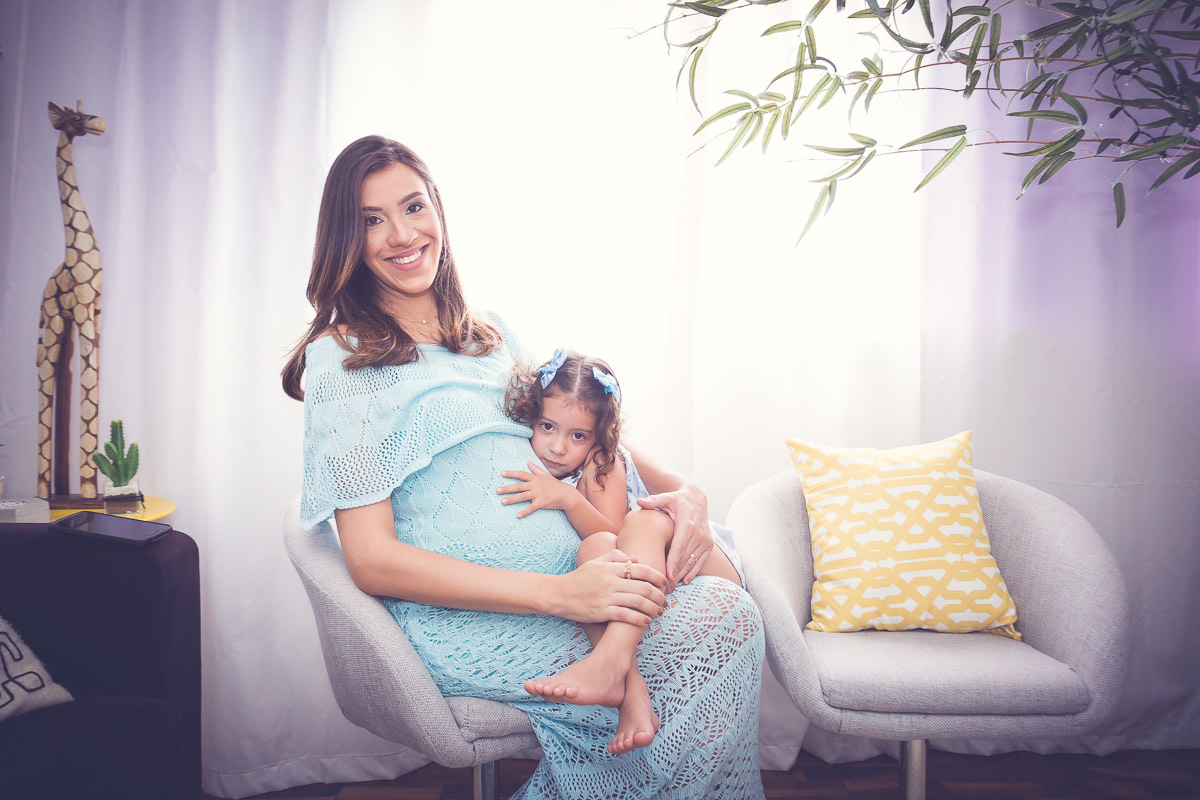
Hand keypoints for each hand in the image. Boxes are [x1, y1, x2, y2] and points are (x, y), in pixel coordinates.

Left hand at [498, 461, 577, 518]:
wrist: (566, 494)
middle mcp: (535, 485)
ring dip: (512, 499)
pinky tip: (518, 515)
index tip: (501, 473)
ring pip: (522, 496)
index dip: (511, 473)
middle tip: (497, 490)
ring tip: (502, 502)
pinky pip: (532, 508)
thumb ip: (535, 469)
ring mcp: (538, 494)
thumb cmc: (555, 485)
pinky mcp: (542, 502)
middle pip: (519, 486)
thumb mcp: (545, 475)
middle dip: (507, 488)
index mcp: (535, 478)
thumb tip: (528, 461)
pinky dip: (525, 512)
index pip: (521, 474)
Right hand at [552, 548, 667, 626]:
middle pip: (643, 587)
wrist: (559, 594)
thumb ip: (615, 556)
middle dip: (659, 595)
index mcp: (610, 568)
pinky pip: (625, 615)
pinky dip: (638, 619)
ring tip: (659, 612)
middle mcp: (610, 581)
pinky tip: (646, 621)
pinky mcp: (601, 612)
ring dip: (652, 608)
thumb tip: (635, 559)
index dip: (657, 576)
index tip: (665, 583)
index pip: (641, 570)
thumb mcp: (595, 562)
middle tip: (666, 601)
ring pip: (637, 602)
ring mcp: (606, 597)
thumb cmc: (579, 578)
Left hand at [637, 481, 712, 590]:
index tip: (667, 575)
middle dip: (674, 573)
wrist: (697, 499)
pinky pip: (701, 561)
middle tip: (664, 587)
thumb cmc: (678, 500)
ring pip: (692, 562)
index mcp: (687, 524)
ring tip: (671, 587)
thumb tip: (640, 500)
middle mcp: (698, 534)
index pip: (679, 547)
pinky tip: (684, 581)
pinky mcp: (708, 545)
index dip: (673, 562)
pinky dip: (693, 572)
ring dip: (682, 575)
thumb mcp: (667, 497)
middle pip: (685, 558)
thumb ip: (654, 500)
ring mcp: (705, 540)